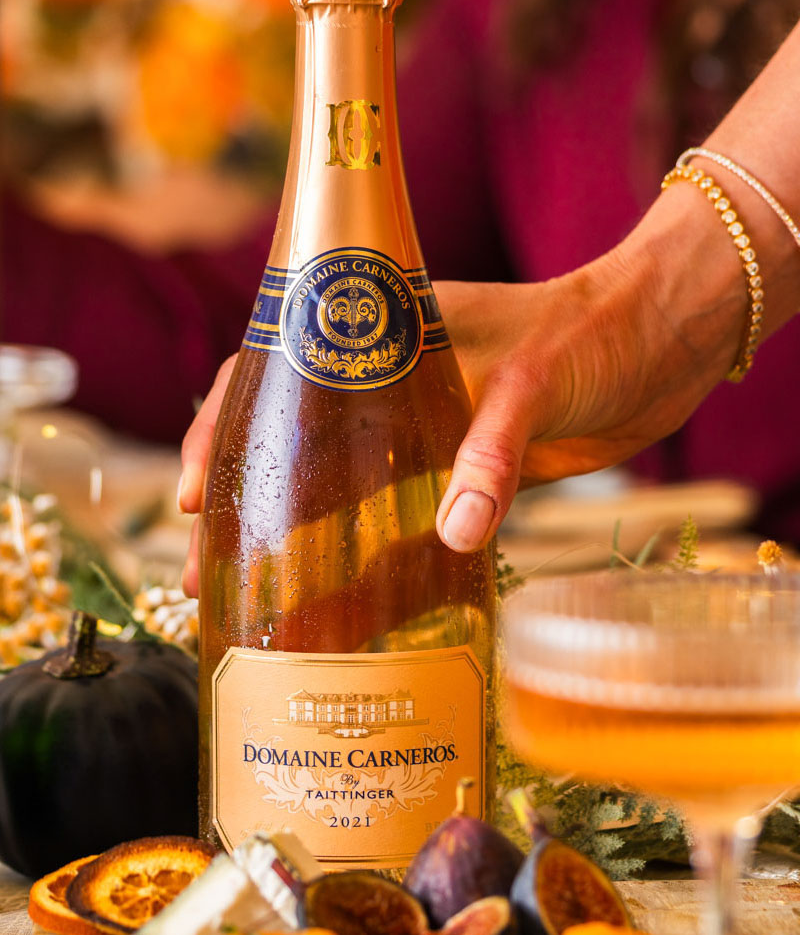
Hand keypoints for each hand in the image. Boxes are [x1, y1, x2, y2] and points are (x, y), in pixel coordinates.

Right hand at [178, 192, 740, 591]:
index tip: (194, 492)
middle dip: (246, 501)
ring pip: (343, 484)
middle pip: (294, 440)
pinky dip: (375, 552)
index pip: (274, 370)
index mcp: (384, 334)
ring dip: (302, 536)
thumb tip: (455, 533)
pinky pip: (404, 514)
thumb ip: (492, 453)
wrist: (667, 345)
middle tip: (205, 571)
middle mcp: (392, 384)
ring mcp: (427, 429)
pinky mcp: (468, 468)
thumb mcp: (534, 381)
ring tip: (262, 600)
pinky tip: (352, 598)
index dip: (223, 427)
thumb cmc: (596, 334)